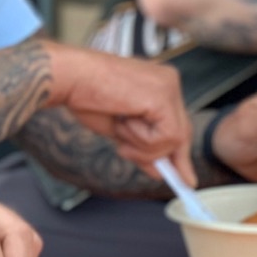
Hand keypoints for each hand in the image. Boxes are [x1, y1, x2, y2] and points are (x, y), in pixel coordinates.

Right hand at [43, 40, 193, 178]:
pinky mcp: (163, 98)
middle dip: (170, 158)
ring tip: (120, 126)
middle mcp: (169, 82)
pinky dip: (143, 140)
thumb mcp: (121, 131)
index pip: (178, 123)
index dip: (178, 152)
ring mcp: (169, 88)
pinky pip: (166, 137)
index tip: (186, 178)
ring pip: (174, 139)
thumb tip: (159, 171)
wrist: (69, 78)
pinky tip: (124, 122)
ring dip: (143, 146)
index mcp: (160, 83)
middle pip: (182, 132)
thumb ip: (143, 147)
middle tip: (167, 177)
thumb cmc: (86, 96)